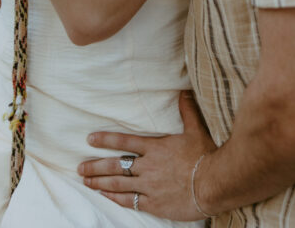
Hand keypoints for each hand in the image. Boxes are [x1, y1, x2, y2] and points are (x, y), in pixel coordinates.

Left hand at [78, 91, 215, 220]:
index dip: (105, 140)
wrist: (215, 183)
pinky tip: (106, 197)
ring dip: (100, 183)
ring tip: (86, 181)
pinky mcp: (155, 203)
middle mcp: (148, 166)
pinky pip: (130, 201)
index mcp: (155, 147)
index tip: (90, 139)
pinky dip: (116, 198)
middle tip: (80, 167)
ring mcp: (149, 186)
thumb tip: (183, 90)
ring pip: (118, 184)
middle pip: (116, 165)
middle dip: (96, 166)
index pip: (124, 142)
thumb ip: (186, 110)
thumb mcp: (196, 129)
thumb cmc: (206, 155)